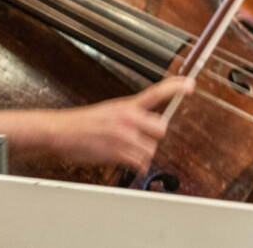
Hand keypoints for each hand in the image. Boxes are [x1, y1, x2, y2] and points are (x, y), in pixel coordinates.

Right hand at [50, 77, 193, 172]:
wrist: (62, 132)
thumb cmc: (84, 123)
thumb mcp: (109, 110)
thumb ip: (130, 116)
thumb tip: (147, 125)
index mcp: (126, 105)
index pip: (156, 92)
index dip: (175, 88)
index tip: (190, 85)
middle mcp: (128, 118)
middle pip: (161, 128)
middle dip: (154, 137)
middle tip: (142, 140)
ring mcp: (125, 136)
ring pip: (151, 149)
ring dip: (142, 155)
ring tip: (126, 151)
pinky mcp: (120, 152)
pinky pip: (142, 164)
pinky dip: (137, 166)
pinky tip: (125, 161)